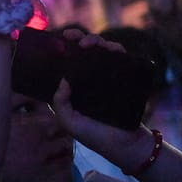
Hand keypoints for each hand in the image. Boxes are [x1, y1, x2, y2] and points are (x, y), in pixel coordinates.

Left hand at [50, 28, 148, 157]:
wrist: (126, 145)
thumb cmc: (94, 136)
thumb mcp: (69, 122)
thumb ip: (60, 103)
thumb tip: (62, 80)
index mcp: (72, 89)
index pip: (64, 64)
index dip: (59, 51)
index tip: (54, 40)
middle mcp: (88, 80)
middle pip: (81, 53)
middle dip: (76, 40)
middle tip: (70, 36)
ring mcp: (106, 78)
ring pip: (100, 52)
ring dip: (95, 41)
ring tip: (88, 44)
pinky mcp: (123, 78)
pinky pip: (120, 59)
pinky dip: (116, 49)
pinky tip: (111, 48)